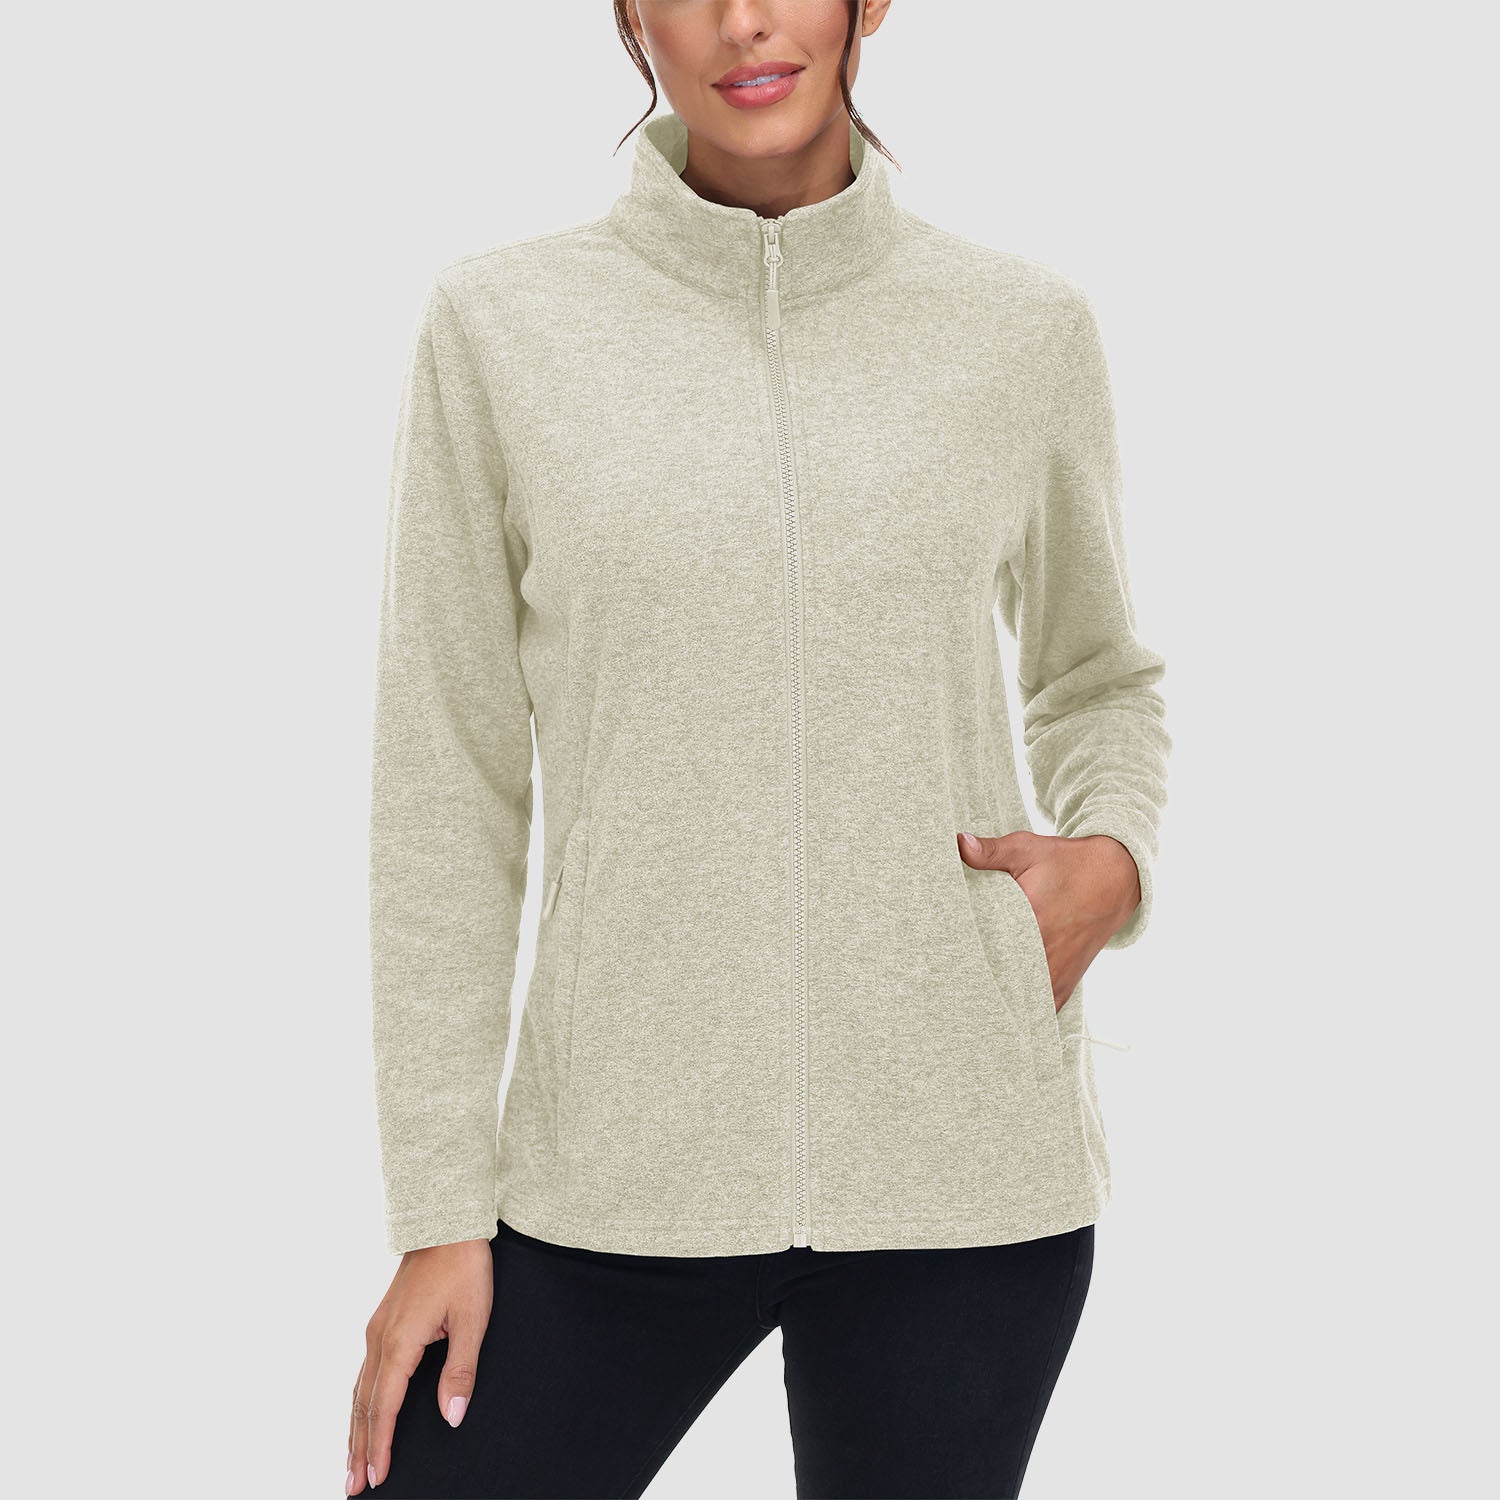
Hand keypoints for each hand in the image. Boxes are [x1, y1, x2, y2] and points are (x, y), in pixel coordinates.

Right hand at [348, 1237, 492, 1493]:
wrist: (447, 1223)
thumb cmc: (463, 1268)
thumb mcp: (473, 1319)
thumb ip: (461, 1371)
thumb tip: (451, 1417)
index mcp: (399, 1342)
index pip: (385, 1407)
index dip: (381, 1445)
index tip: (378, 1477)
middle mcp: (379, 1339)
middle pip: (364, 1405)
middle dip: (359, 1448)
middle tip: (353, 1486)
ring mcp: (377, 1329)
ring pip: (359, 1390)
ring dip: (355, 1428)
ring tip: (351, 1463)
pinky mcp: (382, 1322)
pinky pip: (364, 1372)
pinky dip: (360, 1402)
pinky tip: (362, 1414)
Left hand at [956, 830, 1139, 1011]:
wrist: (1114, 878)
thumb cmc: (1066, 862)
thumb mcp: (1027, 849)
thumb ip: (991, 852)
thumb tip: (958, 842)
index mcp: (1032, 922)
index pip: (985, 952)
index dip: (963, 959)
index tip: (945, 960)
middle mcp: (1046, 954)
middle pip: (998, 982)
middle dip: (975, 981)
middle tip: (950, 983)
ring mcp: (1056, 974)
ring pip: (1019, 1003)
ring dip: (999, 1000)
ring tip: (971, 999)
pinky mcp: (1065, 985)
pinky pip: (1039, 1009)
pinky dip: (1021, 1009)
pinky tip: (1001, 1005)